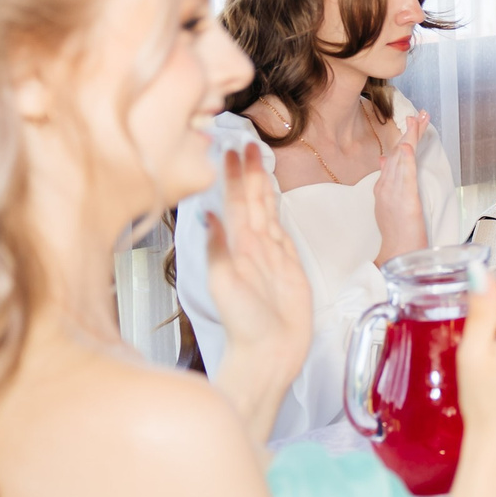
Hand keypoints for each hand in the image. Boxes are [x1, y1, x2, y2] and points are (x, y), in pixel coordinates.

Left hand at [204, 147, 312, 441]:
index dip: (234, 175)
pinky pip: (281, 230)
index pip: (236, 202)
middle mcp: (252, 246)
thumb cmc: (243, 327)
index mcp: (238, 247)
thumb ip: (217, 250)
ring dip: (261, 185)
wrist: (269, 354)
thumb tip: (207, 215)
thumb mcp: (224, 286)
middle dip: (248, 171)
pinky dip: (275, 210)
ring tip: (258, 160)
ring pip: (265, 210)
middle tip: (245, 143)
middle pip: (251, 200)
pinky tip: (270, 200)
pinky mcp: (288, 266)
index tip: (230, 148)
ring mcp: (270, 255)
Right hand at [373, 111, 430, 261]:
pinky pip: (404, 180)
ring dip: (409, 139)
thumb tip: (384, 159)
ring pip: (400, 161)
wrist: (397, 257)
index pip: (394, 156)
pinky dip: (405, 162)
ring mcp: (394, 196)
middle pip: (397, 154)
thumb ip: (387, 182)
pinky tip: (407, 148)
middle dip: (409, 131)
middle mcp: (386, 188)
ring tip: (416, 120)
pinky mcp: (405, 204)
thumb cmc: (396, 236)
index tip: (414, 120)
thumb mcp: (389, 205)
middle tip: (420, 113)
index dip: (404, 137)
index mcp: (384, 188)